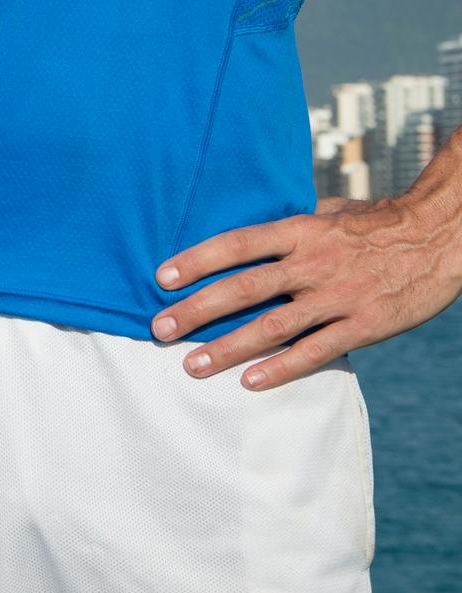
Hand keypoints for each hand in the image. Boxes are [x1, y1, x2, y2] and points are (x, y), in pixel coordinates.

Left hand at [150, 191, 461, 389]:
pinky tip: (250, 381)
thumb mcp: (329, 211)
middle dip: (197, 311)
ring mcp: (339, 297)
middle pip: (245, 289)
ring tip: (191, 365)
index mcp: (302, 230)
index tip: (162, 278)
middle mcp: (314, 263)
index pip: (238, 244)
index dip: (197, 260)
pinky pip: (316, 351)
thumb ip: (289, 224)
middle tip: (160, 329)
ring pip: (273, 327)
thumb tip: (245, 231)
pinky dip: (281, 368)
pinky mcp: (364, 326)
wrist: (441, 237)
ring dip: (228, 348)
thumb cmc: (377, 222)